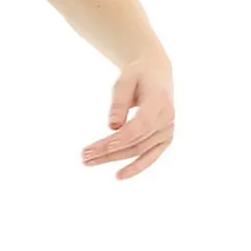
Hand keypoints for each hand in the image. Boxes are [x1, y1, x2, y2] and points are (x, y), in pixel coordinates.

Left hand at [81, 57, 174, 179]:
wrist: (157, 74)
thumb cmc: (137, 75)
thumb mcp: (125, 80)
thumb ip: (119, 102)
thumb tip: (112, 126)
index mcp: (160, 102)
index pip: (140, 125)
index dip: (122, 138)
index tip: (102, 147)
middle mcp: (167, 120)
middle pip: (135, 141)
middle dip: (108, 151)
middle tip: (83, 156)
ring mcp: (167, 131)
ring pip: (139, 151)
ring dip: (113, 159)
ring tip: (88, 161)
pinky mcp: (164, 139)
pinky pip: (150, 156)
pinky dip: (136, 168)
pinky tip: (119, 176)